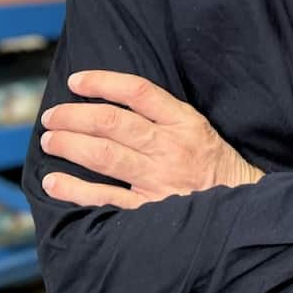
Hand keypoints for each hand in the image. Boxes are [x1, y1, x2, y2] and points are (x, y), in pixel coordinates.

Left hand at [39, 70, 263, 209]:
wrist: (243, 211)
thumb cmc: (215, 166)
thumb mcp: (199, 129)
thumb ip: (164, 115)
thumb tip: (113, 101)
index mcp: (184, 122)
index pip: (138, 92)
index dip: (102, 82)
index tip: (76, 81)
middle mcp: (170, 148)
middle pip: (112, 123)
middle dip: (74, 116)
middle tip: (52, 116)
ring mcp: (159, 180)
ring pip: (105, 156)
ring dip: (70, 145)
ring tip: (49, 139)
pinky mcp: (149, 211)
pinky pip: (105, 198)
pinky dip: (75, 189)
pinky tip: (54, 181)